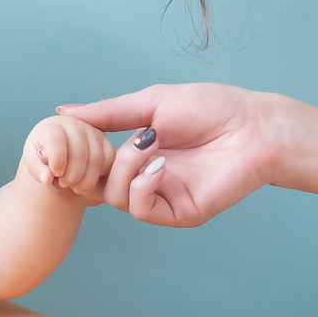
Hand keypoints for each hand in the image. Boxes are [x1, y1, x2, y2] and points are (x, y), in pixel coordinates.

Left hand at [23, 114, 114, 205]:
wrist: (58, 151)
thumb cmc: (43, 156)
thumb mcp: (33, 162)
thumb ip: (36, 170)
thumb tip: (46, 178)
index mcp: (51, 126)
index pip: (56, 140)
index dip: (57, 160)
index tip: (55, 174)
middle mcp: (74, 124)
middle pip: (79, 153)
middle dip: (71, 176)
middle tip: (64, 184)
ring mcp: (93, 132)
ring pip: (96, 159)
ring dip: (86, 180)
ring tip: (75, 187)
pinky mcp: (106, 142)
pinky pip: (109, 161)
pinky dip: (100, 175)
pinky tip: (88, 180)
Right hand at [59, 83, 292, 226]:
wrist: (255, 126)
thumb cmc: (212, 108)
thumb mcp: (151, 104)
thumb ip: (107, 112)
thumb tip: (62, 112)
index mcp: (138, 153)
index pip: (93, 163)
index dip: (80, 153)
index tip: (73, 136)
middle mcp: (146, 177)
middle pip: (98, 184)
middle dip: (99, 160)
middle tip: (124, 137)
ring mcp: (162, 196)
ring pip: (116, 198)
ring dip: (125, 168)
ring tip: (150, 144)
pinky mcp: (180, 212)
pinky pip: (141, 210)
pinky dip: (142, 186)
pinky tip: (161, 164)